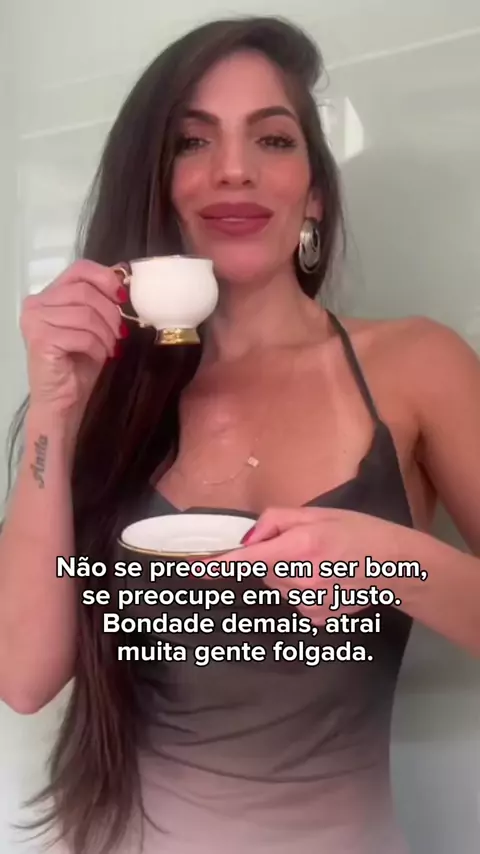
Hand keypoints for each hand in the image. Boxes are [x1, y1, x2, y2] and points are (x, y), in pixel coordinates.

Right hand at [20, 260, 127, 419]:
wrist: (63, 400)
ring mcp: (35, 320)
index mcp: (48, 295)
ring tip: (109, 348)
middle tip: (120, 334)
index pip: (79, 269)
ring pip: (86, 314)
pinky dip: (97, 347)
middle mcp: (36, 304)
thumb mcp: (95, 325)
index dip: (106, 278)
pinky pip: (82, 335)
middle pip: (85, 291)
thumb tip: (122, 274)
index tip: (123, 295)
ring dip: (106, 334)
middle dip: (111, 314)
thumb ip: (100, 300)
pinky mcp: (41, 339)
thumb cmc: (78, 364)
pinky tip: (98, 356)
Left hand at [225, 507, 408, 624]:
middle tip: (303, 546)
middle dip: (272, 559)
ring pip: (278, 587)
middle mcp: (302, 579)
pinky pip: (294, 601)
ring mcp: (310, 603)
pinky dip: (303, 589)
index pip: (250, 559)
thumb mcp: (318, 513)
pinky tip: (328, 580)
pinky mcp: (318, 618)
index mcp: (301, 547)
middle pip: (264, 571)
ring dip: (288, 574)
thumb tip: (248, 541)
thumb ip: (276, 521)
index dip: (221, 564)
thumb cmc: (358, 531)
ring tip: (321, 563)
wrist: (396, 566)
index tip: (197, 569)